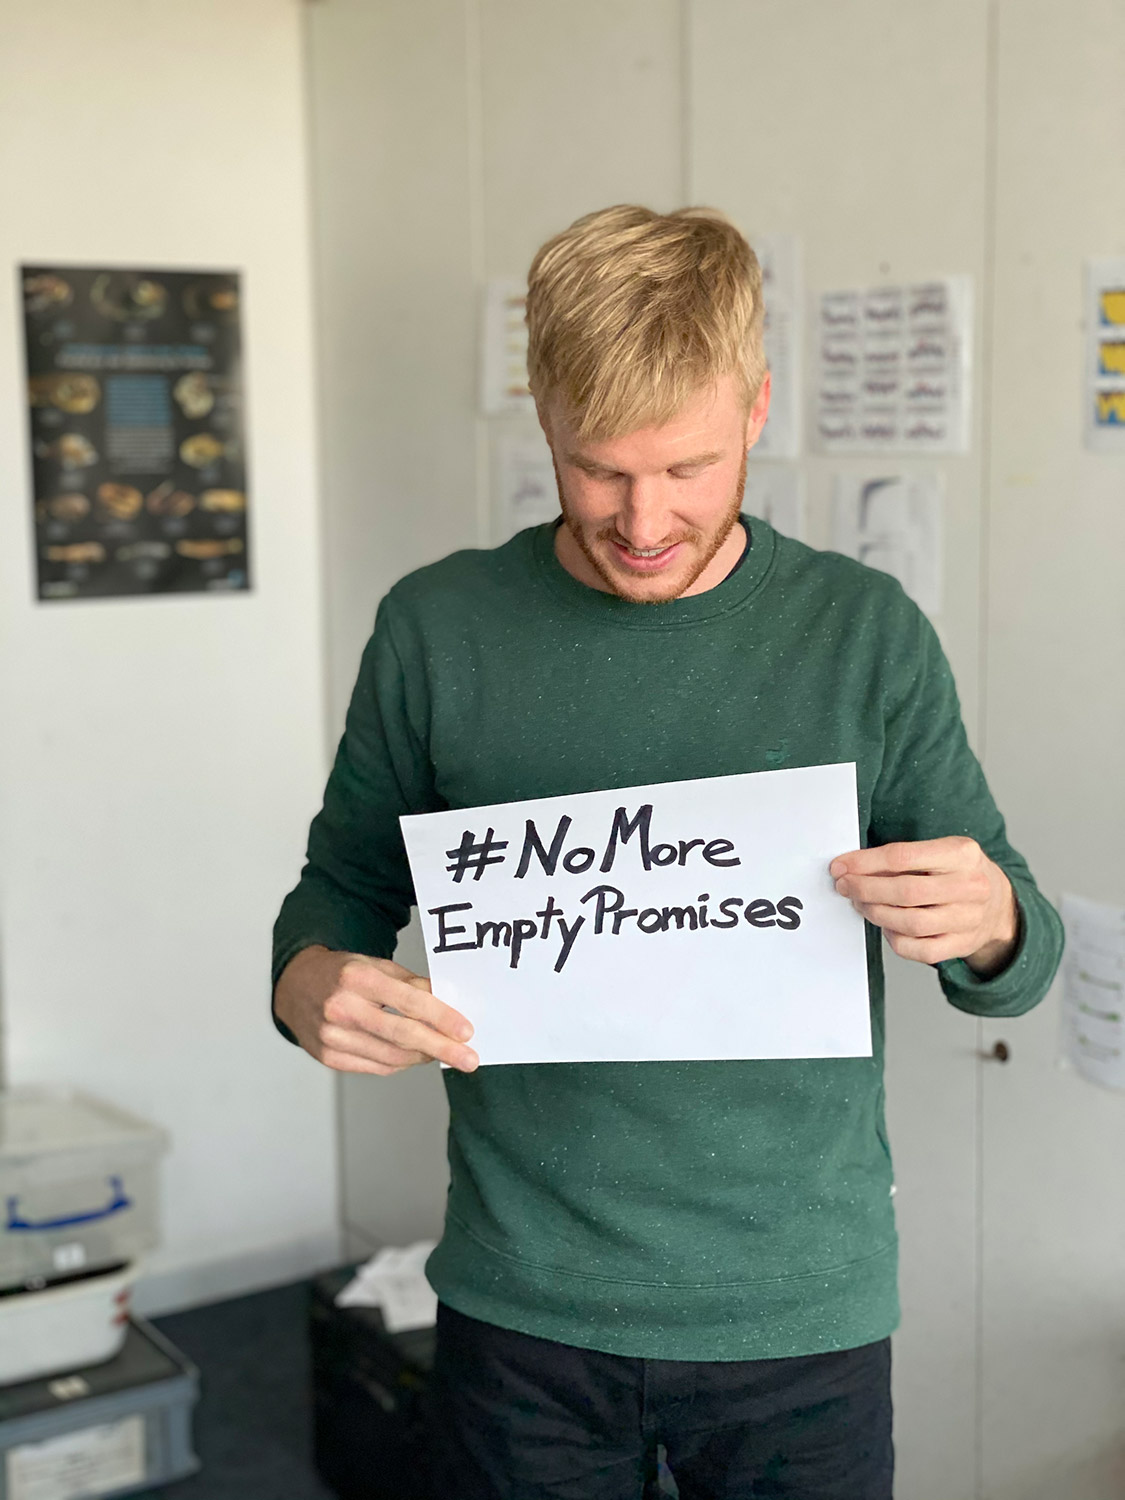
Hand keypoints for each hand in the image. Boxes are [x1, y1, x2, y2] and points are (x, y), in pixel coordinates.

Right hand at [273, 945, 478, 1073]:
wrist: (296, 986)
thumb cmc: (342, 974)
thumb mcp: (376, 966)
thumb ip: (411, 984)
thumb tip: (448, 1004)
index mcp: (356, 978)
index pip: (408, 1002)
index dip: (441, 1018)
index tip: (466, 1031)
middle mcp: (341, 1008)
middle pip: (402, 1035)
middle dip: (441, 1048)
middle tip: (469, 1059)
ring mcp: (332, 1036)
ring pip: (391, 1056)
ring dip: (423, 1056)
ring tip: (442, 1052)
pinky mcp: (328, 1057)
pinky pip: (376, 1067)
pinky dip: (400, 1063)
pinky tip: (414, 1055)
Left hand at [829, 836, 1018, 976]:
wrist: (999, 903)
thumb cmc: (958, 873)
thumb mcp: (941, 851)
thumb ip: (904, 857)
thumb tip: (853, 867)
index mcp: (962, 853)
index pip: (902, 857)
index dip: (864, 863)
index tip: (841, 866)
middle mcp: (970, 886)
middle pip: (905, 892)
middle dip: (865, 889)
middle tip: (845, 886)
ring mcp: (969, 919)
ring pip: (909, 923)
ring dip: (875, 913)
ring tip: (861, 903)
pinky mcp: (962, 945)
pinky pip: (918, 949)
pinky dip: (894, 938)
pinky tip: (886, 925)